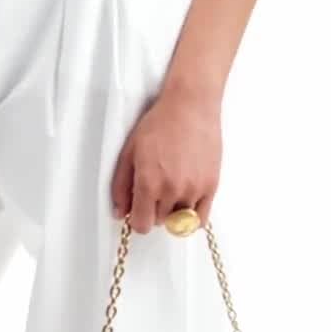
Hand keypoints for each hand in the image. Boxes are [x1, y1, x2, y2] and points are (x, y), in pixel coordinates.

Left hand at [110, 81, 221, 232]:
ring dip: (173, 211)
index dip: (137, 219)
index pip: (142, 225)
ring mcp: (194, 190)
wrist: (191, 107)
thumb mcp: (130, 152)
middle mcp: (172, 191)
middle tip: (155, 191)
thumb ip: (121, 186)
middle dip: (154, 211)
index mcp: (149, 183)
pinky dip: (192, 217)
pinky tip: (186, 202)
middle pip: (159, 222)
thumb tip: (120, 212)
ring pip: (180, 222)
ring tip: (172, 190)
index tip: (138, 210)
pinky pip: (201, 219)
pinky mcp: (211, 186)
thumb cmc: (160, 124)